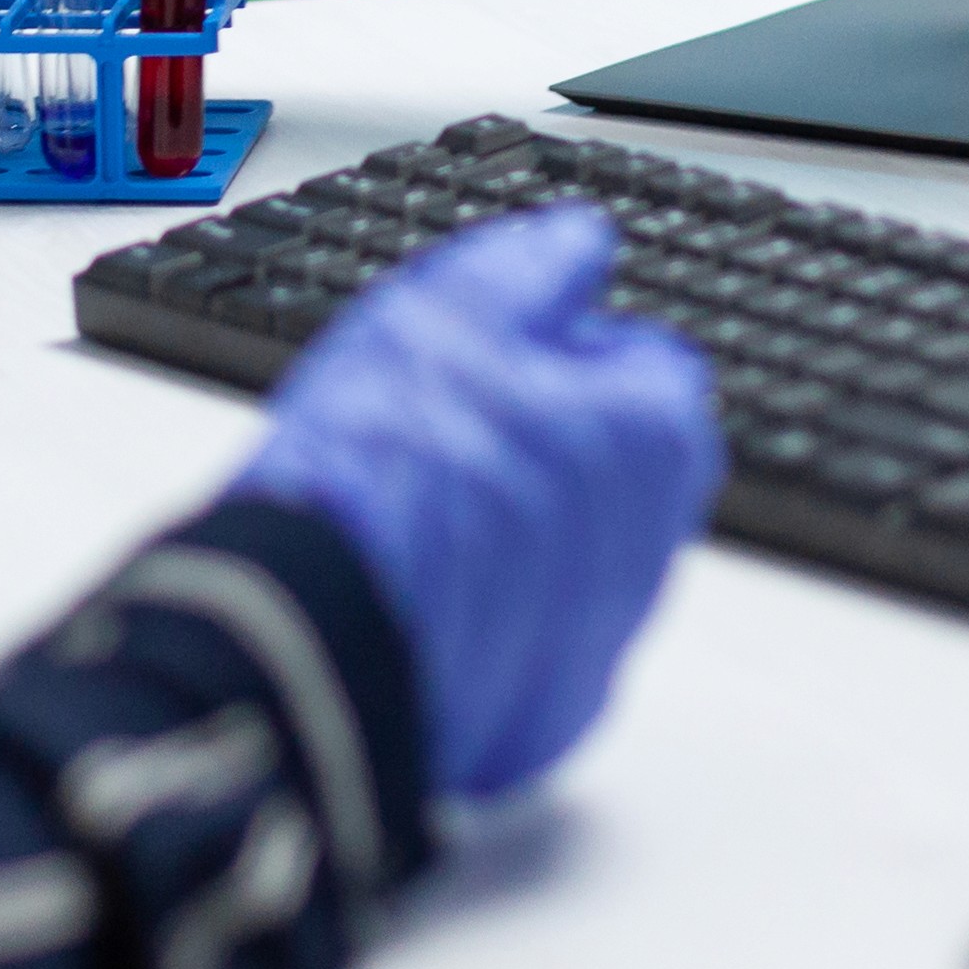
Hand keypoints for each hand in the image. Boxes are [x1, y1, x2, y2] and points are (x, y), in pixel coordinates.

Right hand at [227, 205, 721, 800]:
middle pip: (625, 473)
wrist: (316, 631)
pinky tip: (419, 588)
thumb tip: (579, 245)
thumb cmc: (382, 468)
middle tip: (460, 427)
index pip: (652, 367)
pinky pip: (535, 649)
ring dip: (528, 533)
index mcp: (651, 438)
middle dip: (563, 443)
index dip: (573, 346)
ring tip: (423, 510)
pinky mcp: (542, 722)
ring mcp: (599, 646)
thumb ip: (535, 268)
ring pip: (582, 565)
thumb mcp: (451, 309)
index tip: (512, 349)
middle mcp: (651, 549)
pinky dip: (494, 618)